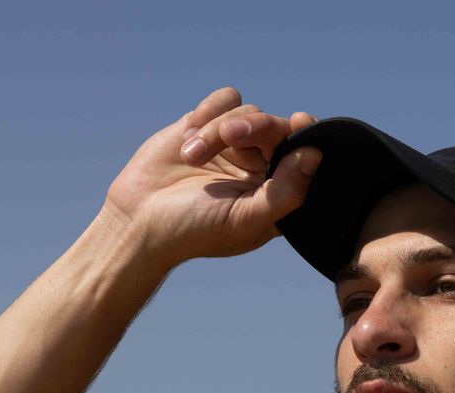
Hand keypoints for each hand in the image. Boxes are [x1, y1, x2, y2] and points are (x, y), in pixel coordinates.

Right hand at [100, 86, 321, 267]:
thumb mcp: (246, 219)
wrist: (140, 220)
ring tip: (193, 156)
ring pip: (249, 112)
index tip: (301, 121)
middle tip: (229, 135)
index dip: (309, 136)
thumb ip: (285, 192)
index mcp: (280, 193)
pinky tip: (191, 133)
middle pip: (278, 128)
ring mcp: (235, 145)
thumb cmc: (196, 231)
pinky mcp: (208, 125)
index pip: (307, 157)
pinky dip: (210, 110)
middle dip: (256, 126)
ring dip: (217, 130)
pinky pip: (226, 100)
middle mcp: (262, 166)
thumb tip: (314, 155)